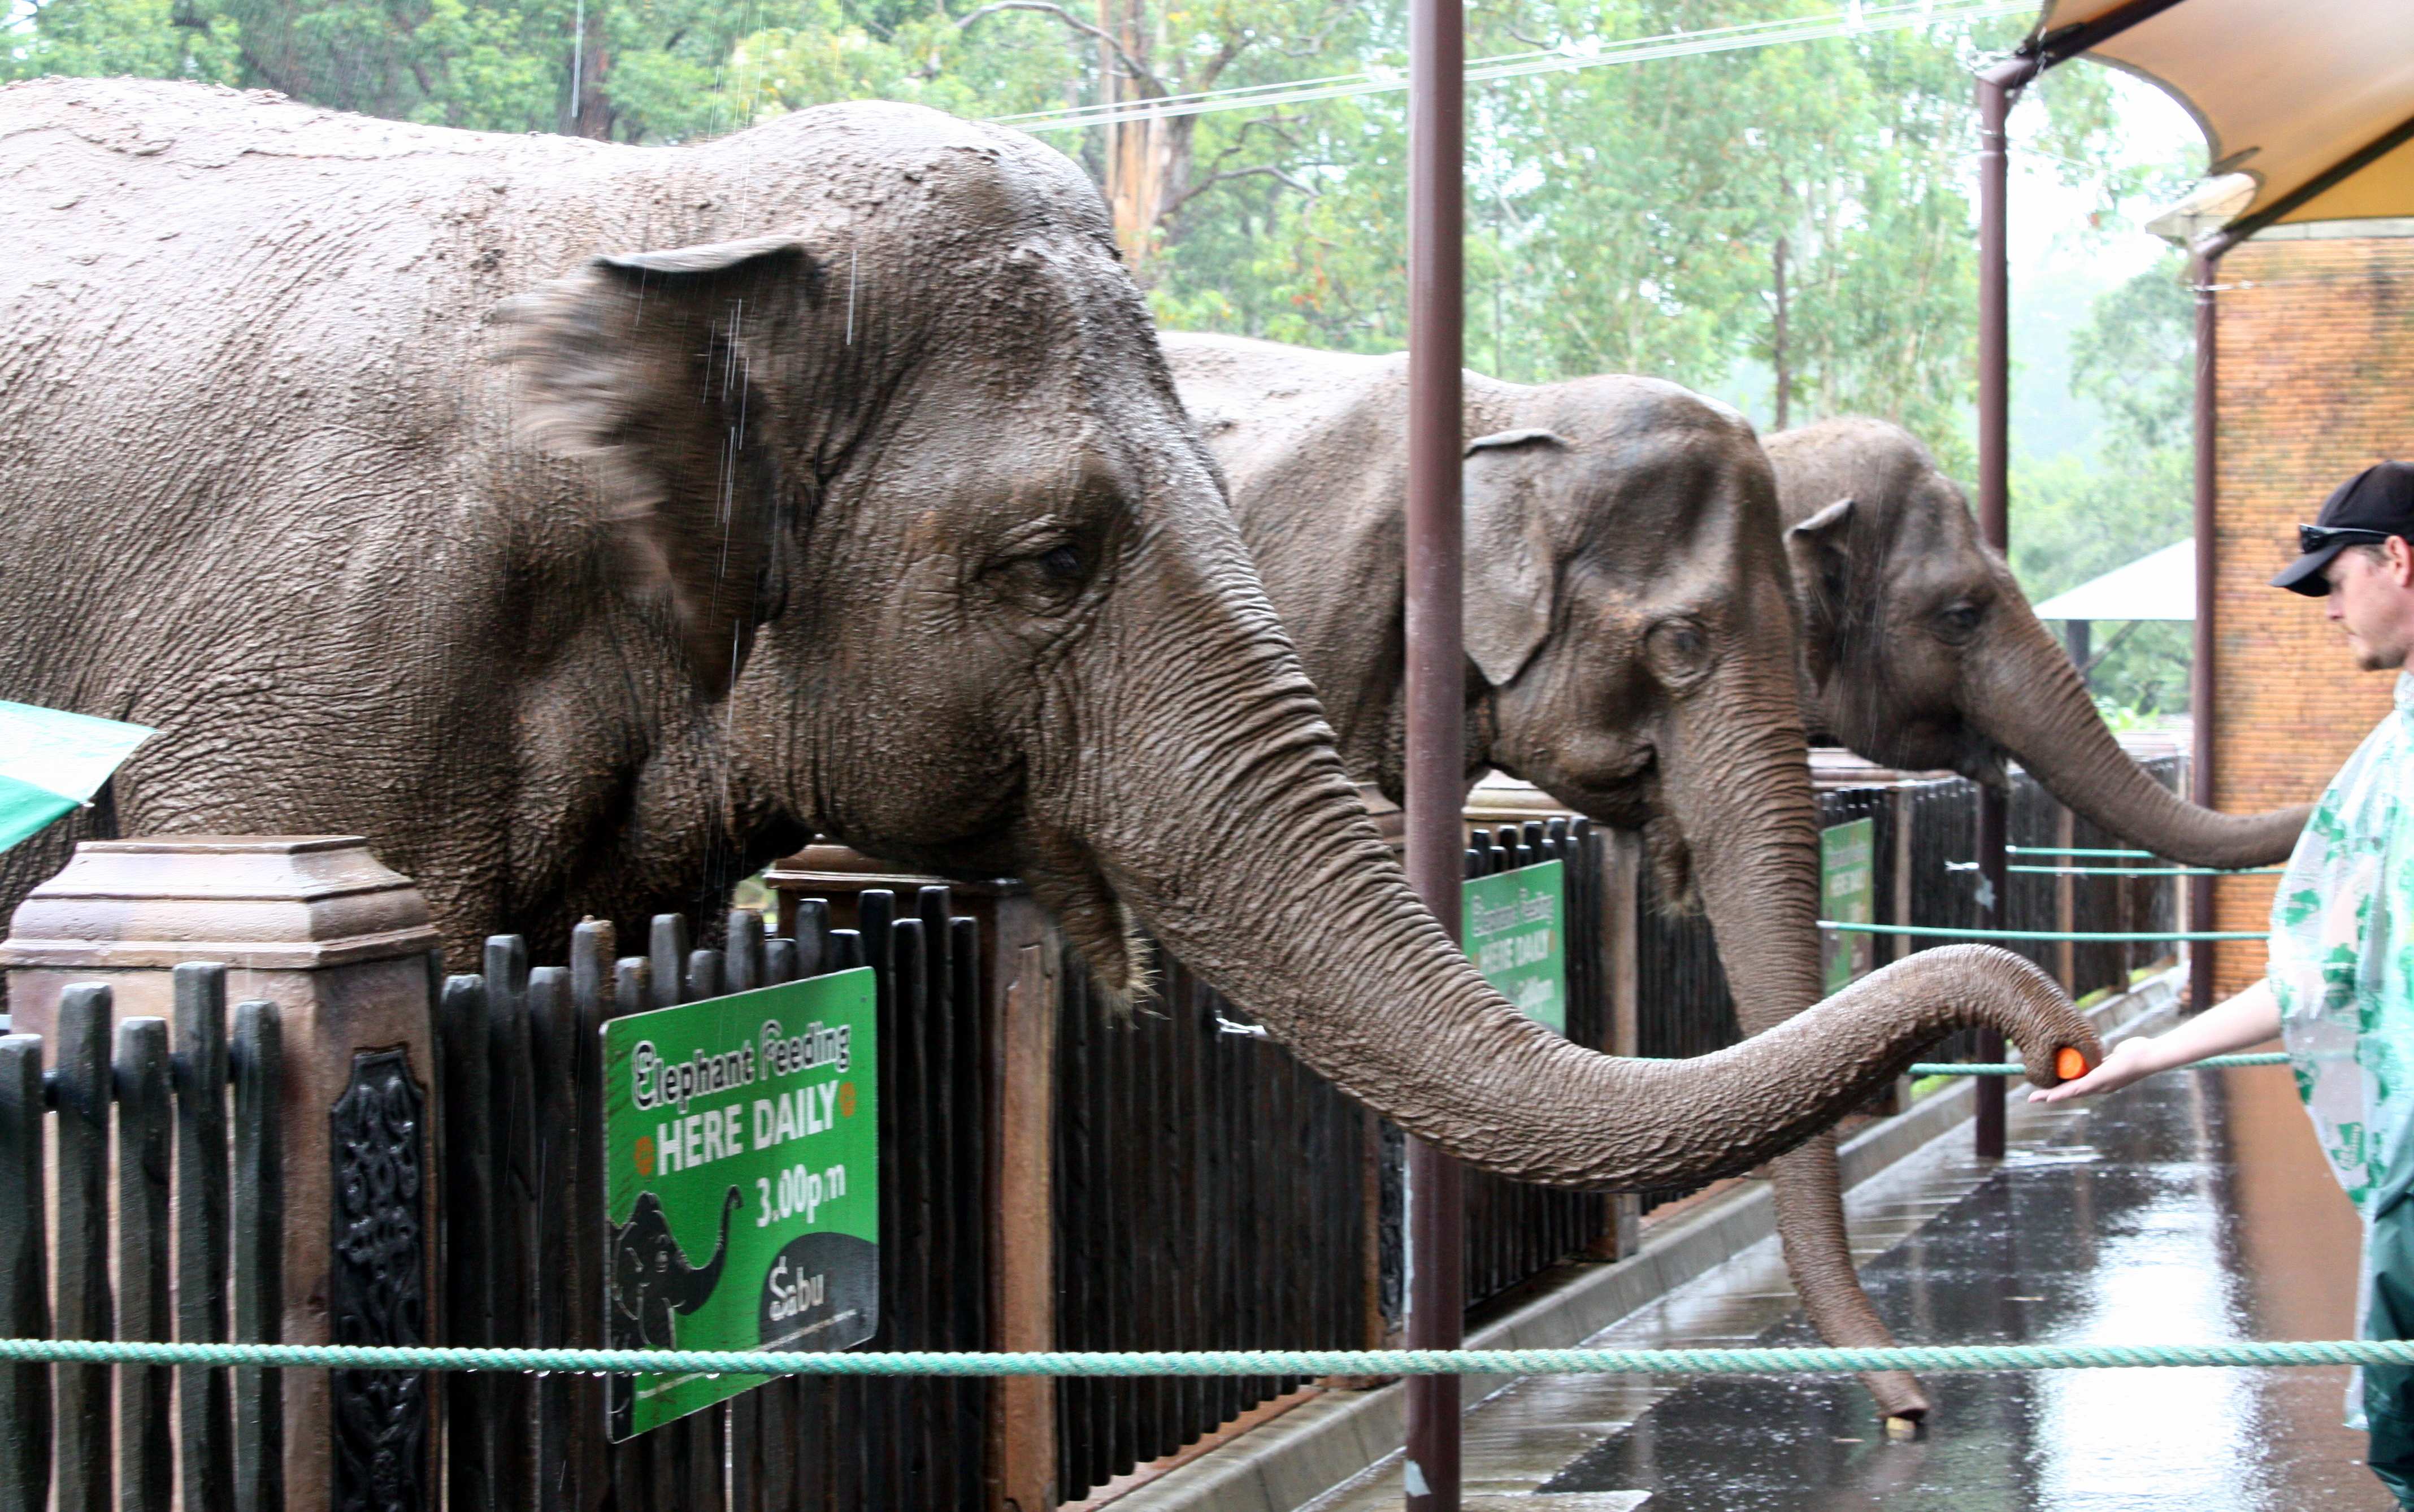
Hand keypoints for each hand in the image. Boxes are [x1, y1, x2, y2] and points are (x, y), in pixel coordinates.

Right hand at [2028, 1035, 2164, 1103]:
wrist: (2150, 1055)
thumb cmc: (2137, 1052)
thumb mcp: (2116, 1055)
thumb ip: (2108, 1055)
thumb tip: (2108, 1051)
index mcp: (2100, 1081)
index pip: (2075, 1086)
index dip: (2059, 1088)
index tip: (2045, 1090)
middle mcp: (2099, 1087)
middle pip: (2069, 1092)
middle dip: (2050, 1095)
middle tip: (2032, 1099)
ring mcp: (2099, 1085)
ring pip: (2070, 1092)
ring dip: (2052, 1096)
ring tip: (2036, 1099)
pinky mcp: (2099, 1081)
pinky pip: (2077, 1088)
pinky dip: (2062, 1093)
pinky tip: (2051, 1097)